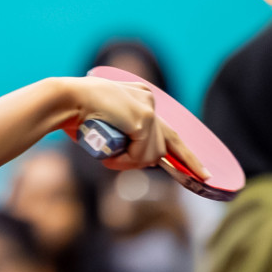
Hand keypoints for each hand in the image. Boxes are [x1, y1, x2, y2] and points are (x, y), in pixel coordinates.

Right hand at [63, 77, 208, 178]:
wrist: (64, 100)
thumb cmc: (72, 113)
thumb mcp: (102, 124)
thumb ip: (120, 136)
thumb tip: (129, 158)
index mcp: (139, 95)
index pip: (164, 127)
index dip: (180, 149)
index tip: (196, 164)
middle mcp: (148, 99)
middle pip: (172, 139)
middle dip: (190, 161)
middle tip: (206, 176)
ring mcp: (147, 109)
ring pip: (151, 153)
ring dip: (129, 162)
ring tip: (108, 157)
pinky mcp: (143, 120)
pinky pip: (142, 155)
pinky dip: (125, 161)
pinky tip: (110, 157)